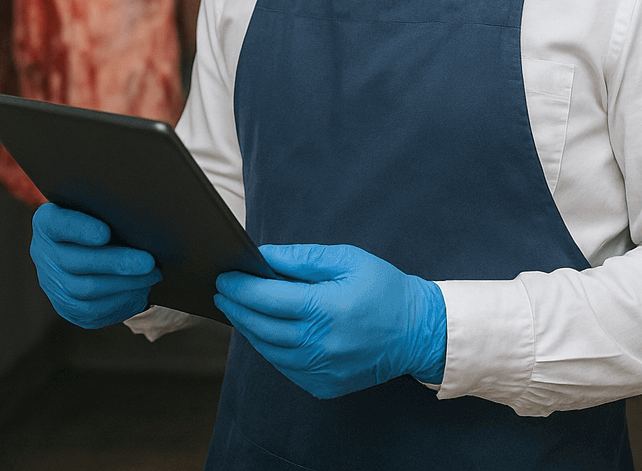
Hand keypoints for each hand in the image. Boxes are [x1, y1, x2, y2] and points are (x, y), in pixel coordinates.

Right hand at [30, 203, 161, 328]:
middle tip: (148, 262)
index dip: (80, 230)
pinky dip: (121, 299)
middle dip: (116, 263)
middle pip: (77, 262)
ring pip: (87, 289)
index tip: (105, 233)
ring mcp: (53, 283)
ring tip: (152, 274)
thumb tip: (137, 215)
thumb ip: (106, 209)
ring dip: (125, 283)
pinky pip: (93, 309)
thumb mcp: (95, 208)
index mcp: (47, 222)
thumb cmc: (97, 221)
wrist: (84, 251)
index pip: (57, 224)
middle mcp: (44, 254)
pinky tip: (140, 289)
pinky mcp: (67, 307)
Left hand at [214, 243, 445, 398]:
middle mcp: (320, 344)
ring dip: (248, 329)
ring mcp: (321, 370)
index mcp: (326, 308)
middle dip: (236, 307)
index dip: (241, 287)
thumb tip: (265, 255)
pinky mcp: (323, 386)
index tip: (225, 277)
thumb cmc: (384, 290)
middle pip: (261, 326)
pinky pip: (284, 367)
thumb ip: (303, 258)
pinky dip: (270, 348)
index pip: (268, 298)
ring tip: (239, 309)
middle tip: (223, 292)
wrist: (418, 332)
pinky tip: (266, 331)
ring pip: (268, 350)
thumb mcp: (348, 260)